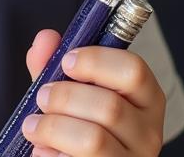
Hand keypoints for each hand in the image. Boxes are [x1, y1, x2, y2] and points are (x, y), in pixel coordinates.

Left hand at [21, 28, 165, 156]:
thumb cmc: (76, 122)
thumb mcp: (66, 88)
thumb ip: (53, 62)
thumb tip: (46, 38)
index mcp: (144, 99)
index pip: (135, 71)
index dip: (96, 61)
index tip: (67, 61)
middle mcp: (149, 133)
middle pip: (110, 106)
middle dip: (63, 97)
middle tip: (42, 97)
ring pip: (94, 139)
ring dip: (53, 128)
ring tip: (34, 126)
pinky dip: (52, 153)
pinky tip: (44, 150)